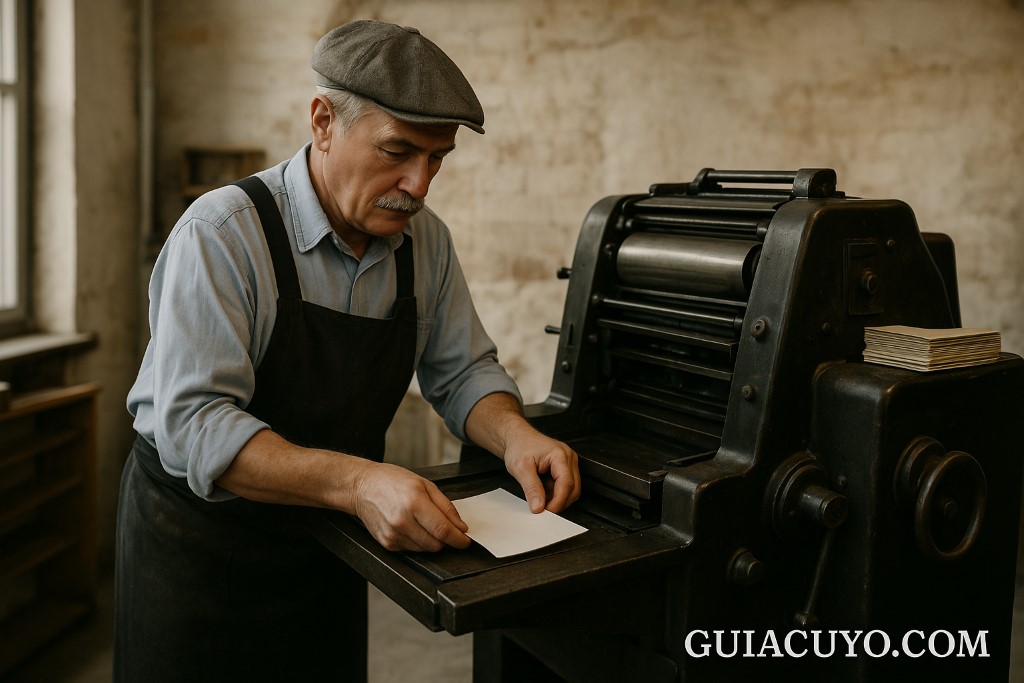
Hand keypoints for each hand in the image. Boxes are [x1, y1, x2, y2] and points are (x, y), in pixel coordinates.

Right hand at [352, 461, 471, 551]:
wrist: (362, 487)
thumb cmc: (392, 481)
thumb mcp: (425, 484)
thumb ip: (446, 507)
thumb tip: (460, 526)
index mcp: (414, 503)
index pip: (443, 530)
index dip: (459, 539)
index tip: (466, 541)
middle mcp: (402, 522)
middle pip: (436, 544)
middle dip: (446, 540)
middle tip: (445, 528)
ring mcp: (393, 535)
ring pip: (425, 550)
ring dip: (432, 541)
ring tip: (424, 523)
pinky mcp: (387, 543)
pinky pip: (411, 550)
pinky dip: (418, 542)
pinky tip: (412, 527)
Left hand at [501, 423, 580, 513]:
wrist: (517, 437)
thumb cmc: (519, 446)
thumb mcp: (520, 468)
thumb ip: (531, 488)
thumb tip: (538, 507)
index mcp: (560, 455)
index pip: (567, 484)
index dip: (558, 501)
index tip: (547, 511)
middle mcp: (568, 458)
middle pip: (573, 488)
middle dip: (560, 502)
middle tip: (543, 509)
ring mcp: (568, 462)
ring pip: (571, 489)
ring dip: (557, 498)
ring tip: (540, 497)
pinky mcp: (565, 467)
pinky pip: (566, 485)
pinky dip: (555, 493)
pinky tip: (543, 491)